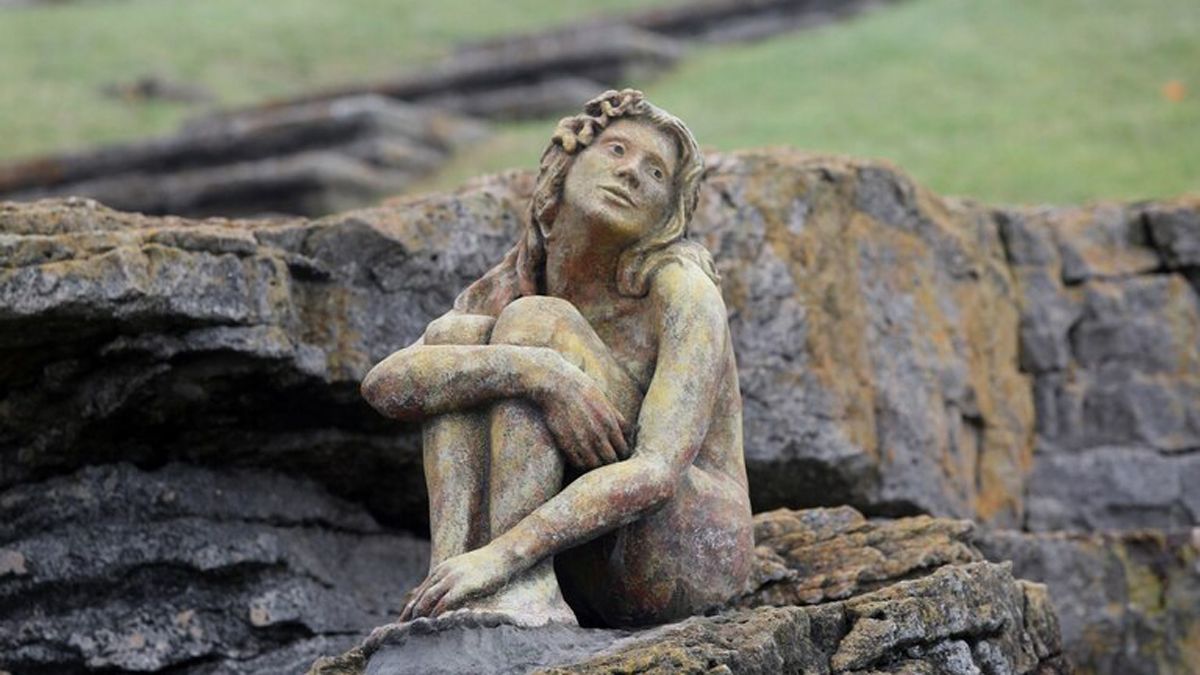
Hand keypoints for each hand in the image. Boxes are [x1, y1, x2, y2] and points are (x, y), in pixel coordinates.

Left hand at [400, 544, 517, 620]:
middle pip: (420, 597)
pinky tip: (434, 623)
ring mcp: (452, 577)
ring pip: (428, 599)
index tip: (402, 621)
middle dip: (410, 614)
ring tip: (414, 630)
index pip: (419, 592)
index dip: (409, 608)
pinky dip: (437, 613)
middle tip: (402, 629)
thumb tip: (444, 599)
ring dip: (420, 616)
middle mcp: (442, 572)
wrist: (503, 555)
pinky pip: (445, 602)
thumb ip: (451, 581)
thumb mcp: (462, 570)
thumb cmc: (487, 566)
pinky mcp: (463, 584)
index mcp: (441, 570)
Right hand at [539, 374, 629, 470]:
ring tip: (593, 463)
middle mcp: (598, 435)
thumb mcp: (604, 401)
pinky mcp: (565, 443)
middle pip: (611, 461)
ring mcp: (581, 440)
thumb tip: (627, 432)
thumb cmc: (581, 388)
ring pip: (595, 466)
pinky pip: (578, 463)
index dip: (621, 453)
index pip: (624, 450)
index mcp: (610, 424)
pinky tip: (580, 459)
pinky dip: (580, 464)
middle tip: (606, 461)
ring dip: (595, 466)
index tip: (616, 453)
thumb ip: (616, 417)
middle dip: (610, 462)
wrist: (556, 384)